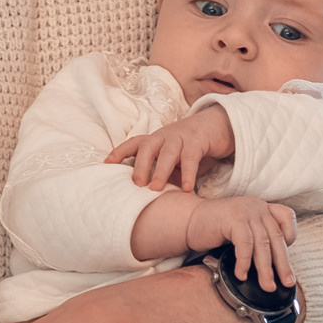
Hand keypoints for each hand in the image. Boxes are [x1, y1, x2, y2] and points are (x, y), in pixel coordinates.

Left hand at [107, 105, 237, 192]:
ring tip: (155, 188)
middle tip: (136, 184)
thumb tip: (145, 197)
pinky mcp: (197, 142)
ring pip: (167, 153)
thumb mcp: (170, 158)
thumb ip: (159, 173)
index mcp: (154, 139)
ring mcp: (180, 138)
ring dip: (160, 170)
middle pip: (147, 147)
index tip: (106, 163)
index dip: (119, 151)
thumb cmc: (187, 147)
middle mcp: (164, 136)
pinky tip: (187, 189)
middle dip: (139, 165)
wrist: (215, 125)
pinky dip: (188, 174)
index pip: (133, 143)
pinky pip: (191, 158)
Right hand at [184, 196, 296, 286]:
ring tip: (267, 285)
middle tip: (287, 283)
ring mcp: (245, 211)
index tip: (286, 255)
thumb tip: (276, 266)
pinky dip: (245, 262)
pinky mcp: (233, 218)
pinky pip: (245, 244)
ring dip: (265, 269)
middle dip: (282, 263)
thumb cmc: (216, 229)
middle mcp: (257, 206)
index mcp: (262, 207)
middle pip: (276, 237)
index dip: (290, 236)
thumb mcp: (243, 230)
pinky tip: (242, 275)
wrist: (189, 221)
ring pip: (262, 244)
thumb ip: (259, 238)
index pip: (287, 217)